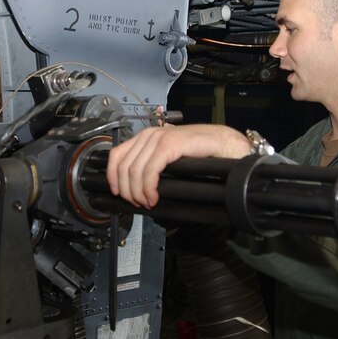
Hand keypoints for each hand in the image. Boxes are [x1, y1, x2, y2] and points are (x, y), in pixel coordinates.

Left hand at [107, 124, 251, 208]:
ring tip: (148, 202)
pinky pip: (149, 170)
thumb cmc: (200, 153)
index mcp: (146, 137)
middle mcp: (149, 135)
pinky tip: (154, 197)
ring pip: (134, 171)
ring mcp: (158, 138)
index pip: (116, 156)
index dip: (113, 178)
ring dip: (138, 193)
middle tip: (139, 203)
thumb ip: (151, 167)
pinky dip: (148, 188)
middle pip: (122, 167)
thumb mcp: (168, 160)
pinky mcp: (169, 145)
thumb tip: (135, 187)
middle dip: (127, 191)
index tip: (118, 193)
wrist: (224, 144)